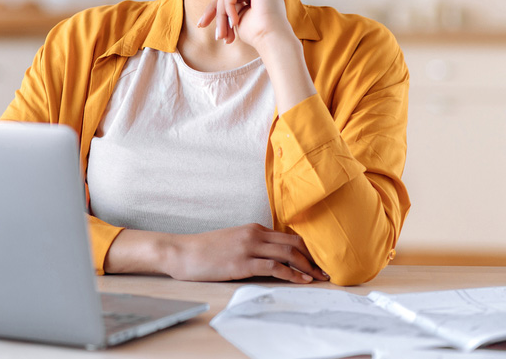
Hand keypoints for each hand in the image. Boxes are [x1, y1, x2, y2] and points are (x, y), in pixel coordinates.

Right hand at [166, 224, 328, 282]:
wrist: (182, 252)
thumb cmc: (205, 249)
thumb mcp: (232, 241)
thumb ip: (252, 245)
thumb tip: (271, 257)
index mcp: (252, 228)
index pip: (288, 236)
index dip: (307, 249)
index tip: (318, 261)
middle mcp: (253, 234)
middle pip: (293, 243)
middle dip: (313, 258)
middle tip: (325, 271)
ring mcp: (248, 247)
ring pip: (288, 253)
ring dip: (307, 266)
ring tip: (318, 278)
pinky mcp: (242, 263)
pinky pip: (274, 266)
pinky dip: (291, 273)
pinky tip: (300, 280)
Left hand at [196, 0, 291, 51]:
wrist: (272, 39)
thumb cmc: (258, 33)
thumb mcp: (238, 16)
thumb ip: (230, 5)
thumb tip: (215, 5)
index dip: (214, 9)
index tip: (201, 25)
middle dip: (216, 13)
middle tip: (216, 35)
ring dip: (222, 13)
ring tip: (223, 33)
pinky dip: (228, 6)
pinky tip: (235, 21)